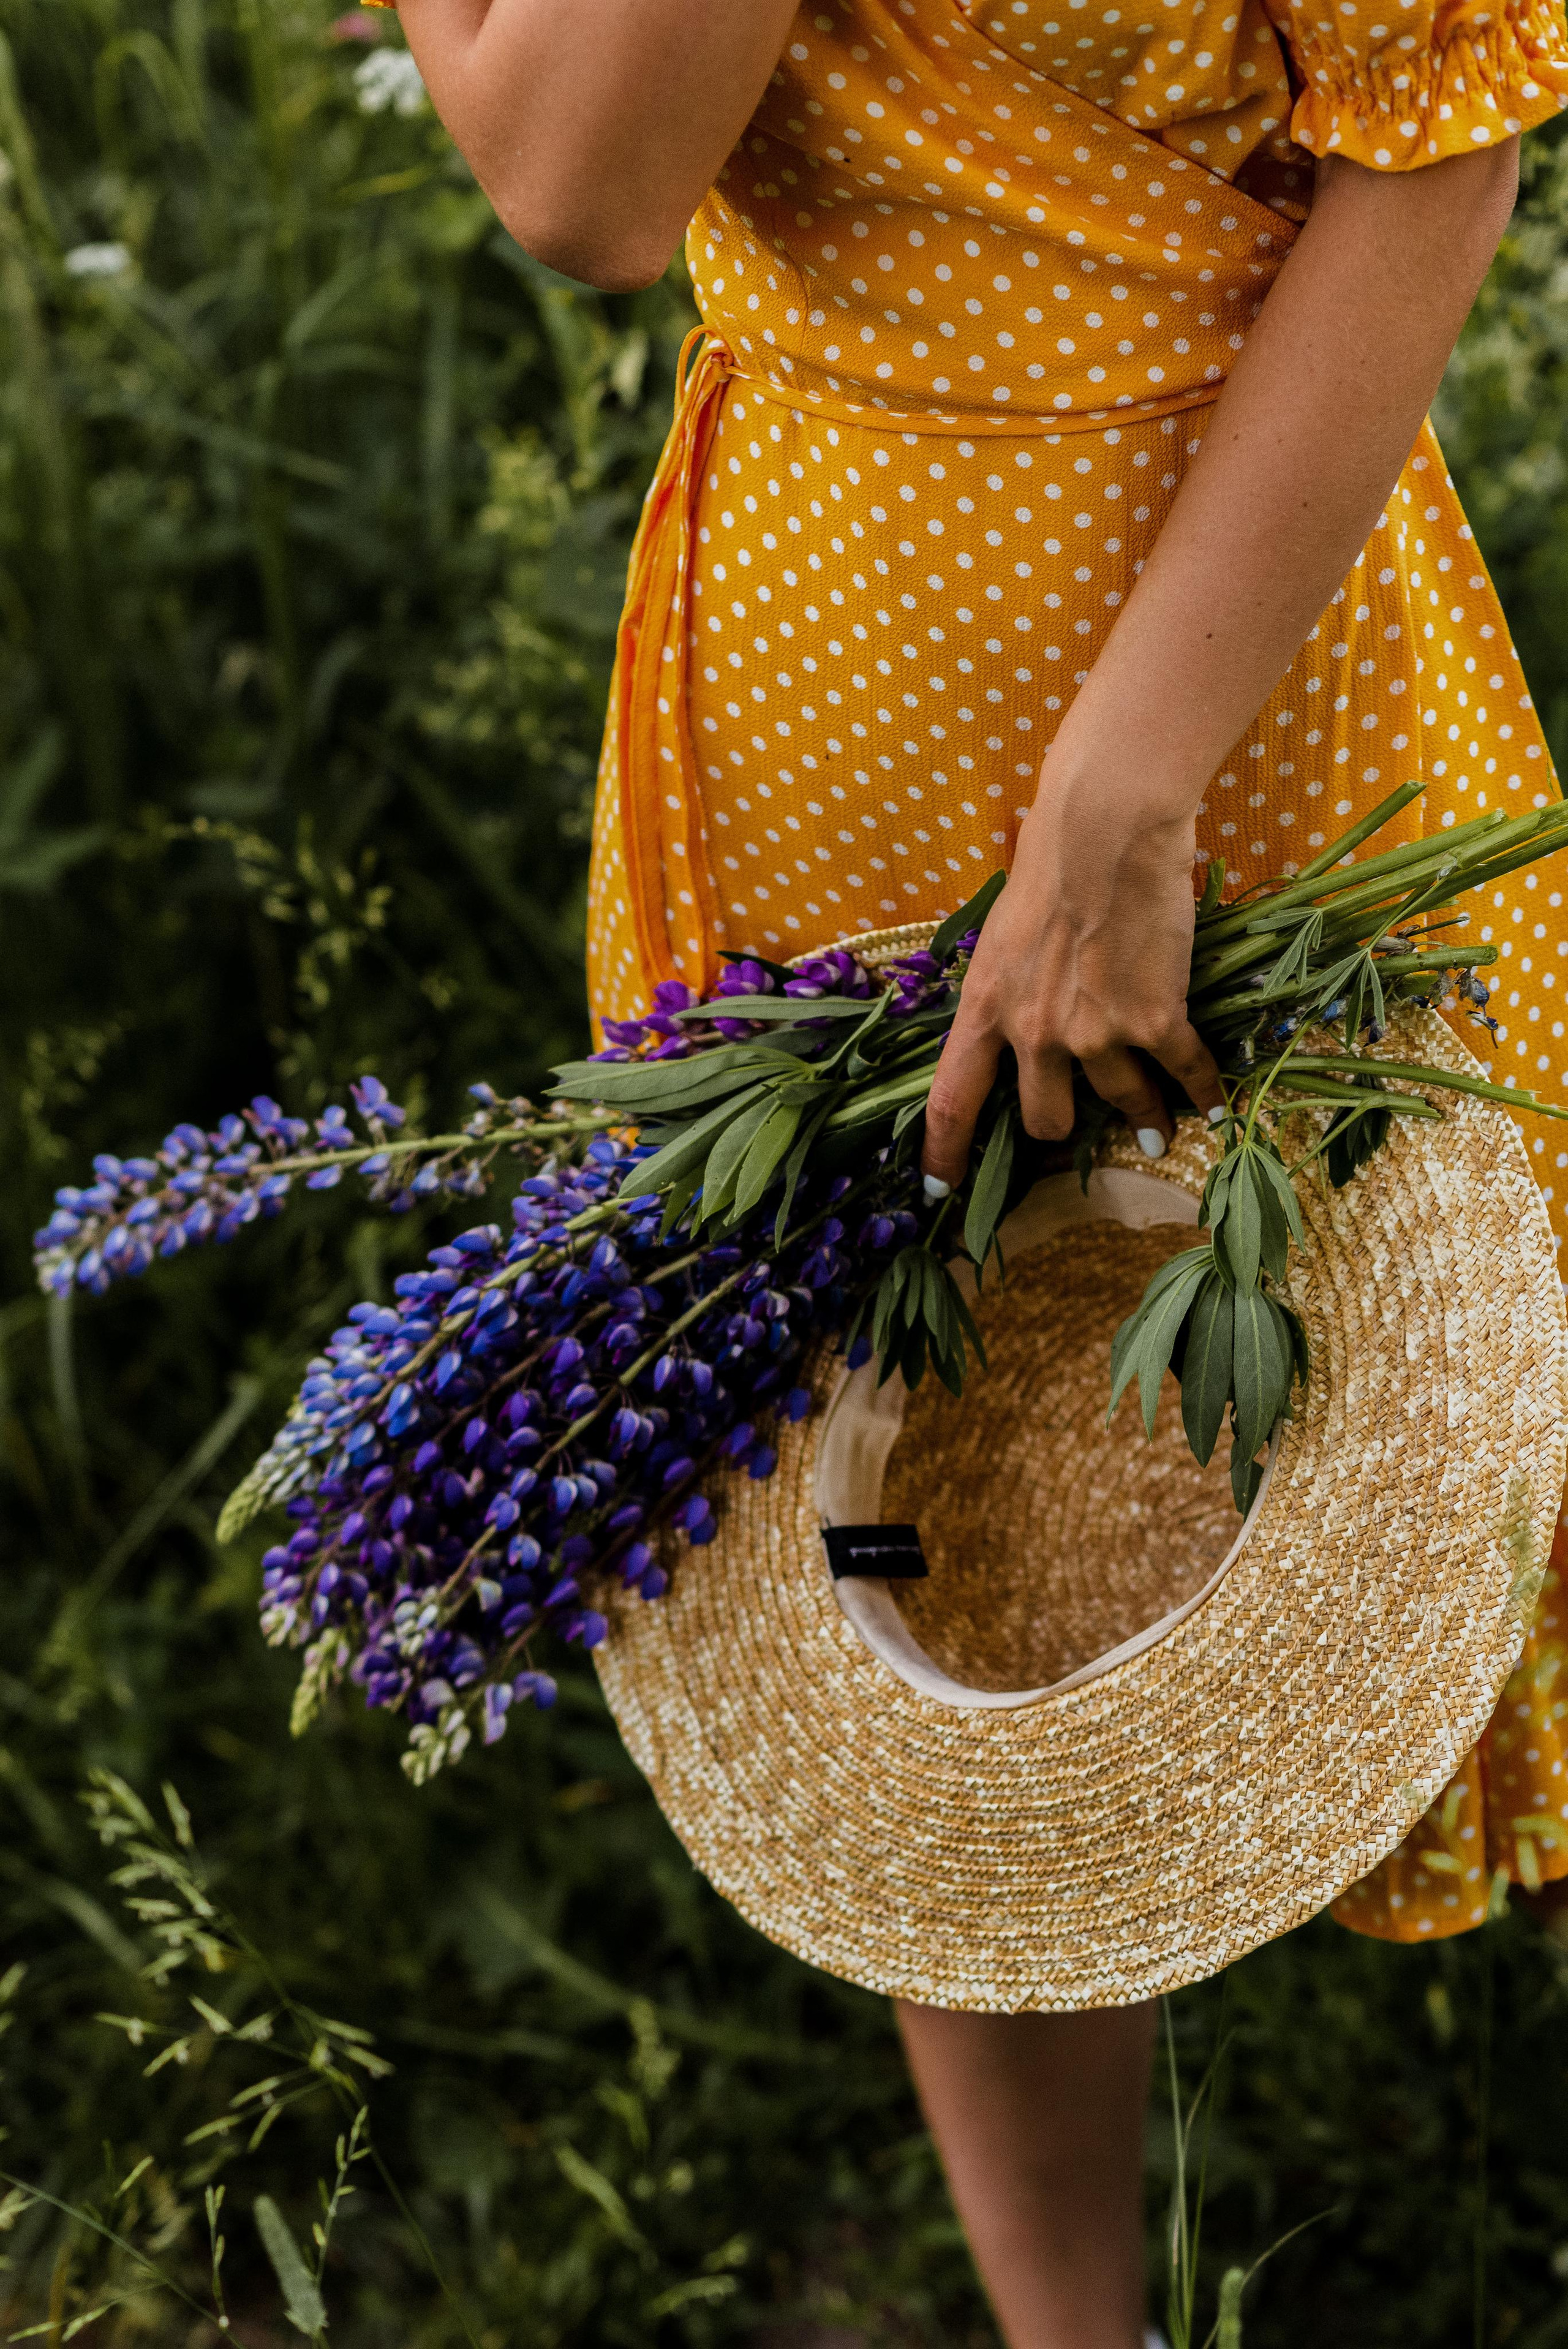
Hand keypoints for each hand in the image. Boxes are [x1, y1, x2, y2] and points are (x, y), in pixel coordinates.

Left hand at [920, 770, 1223, 1187]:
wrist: (1108, 827)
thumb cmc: (1053, 861)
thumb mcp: (1005, 933)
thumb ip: (1012, 987)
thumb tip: (1024, 1016)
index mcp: (985, 1009)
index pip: (951, 1100)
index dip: (943, 1154)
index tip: (937, 1191)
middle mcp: (1034, 1034)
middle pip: (1045, 1119)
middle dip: (1065, 1127)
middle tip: (1086, 1123)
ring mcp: (1095, 1033)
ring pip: (1120, 1104)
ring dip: (1144, 1118)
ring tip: (1160, 1126)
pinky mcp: (1155, 1020)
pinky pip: (1182, 1074)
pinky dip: (1202, 1093)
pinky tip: (1214, 1106)